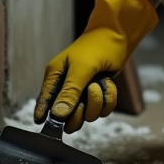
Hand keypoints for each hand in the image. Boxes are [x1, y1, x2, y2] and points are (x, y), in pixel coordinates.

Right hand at [34, 0, 158, 130]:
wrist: (119, 37)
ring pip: (87, 115)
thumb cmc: (97, 47)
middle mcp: (66, 87)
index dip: (47, 116)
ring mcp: (82, 93)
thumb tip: (57, 116)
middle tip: (85, 101)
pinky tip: (108, 84)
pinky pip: (102, 109)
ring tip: (99, 84)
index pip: (44, 103)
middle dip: (80, 112)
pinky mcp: (97, 95)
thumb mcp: (82, 68)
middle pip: (67, 117)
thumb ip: (70, 91)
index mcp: (55, 76)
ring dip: (97, 102)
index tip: (52, 126)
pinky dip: (108, 99)